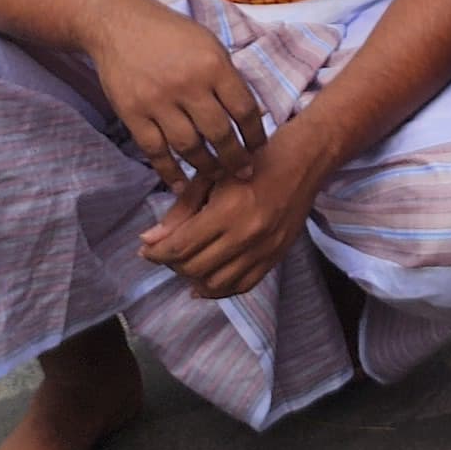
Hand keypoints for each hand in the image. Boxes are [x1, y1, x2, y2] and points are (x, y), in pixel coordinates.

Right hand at [85, 0, 266, 191]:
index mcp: (214, 65)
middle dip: (235, 158)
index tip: (260, 148)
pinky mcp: (133, 114)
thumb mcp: (209, 45)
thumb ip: (226, 78)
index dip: (255, 134)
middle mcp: (188, 85)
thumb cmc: (172, 33)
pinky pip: (155, 151)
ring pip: (189, 146)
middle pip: (219, 133)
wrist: (119, 25)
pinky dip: (169, 171)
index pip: (243, 109)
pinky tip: (181, 184)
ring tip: (218, 177)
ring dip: (206, 166)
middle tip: (244, 173)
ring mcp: (158, 102)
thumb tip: (249, 114)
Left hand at [138, 134, 324, 298]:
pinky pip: (243, 285)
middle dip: (172, 263)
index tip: (146, 249)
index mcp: (228, 211)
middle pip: (194, 267)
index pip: (180, 247)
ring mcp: (264, 250)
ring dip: (194, 277)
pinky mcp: (276, 257)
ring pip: (216, 283)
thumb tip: (150, 239)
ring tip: (187, 263)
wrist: (305, 160)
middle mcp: (246, 236)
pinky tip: (206, 282)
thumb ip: (181, 209)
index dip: (155, 253)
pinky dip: (221, 289)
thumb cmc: (254, 160)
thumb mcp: (213, 175)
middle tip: (166, 251)